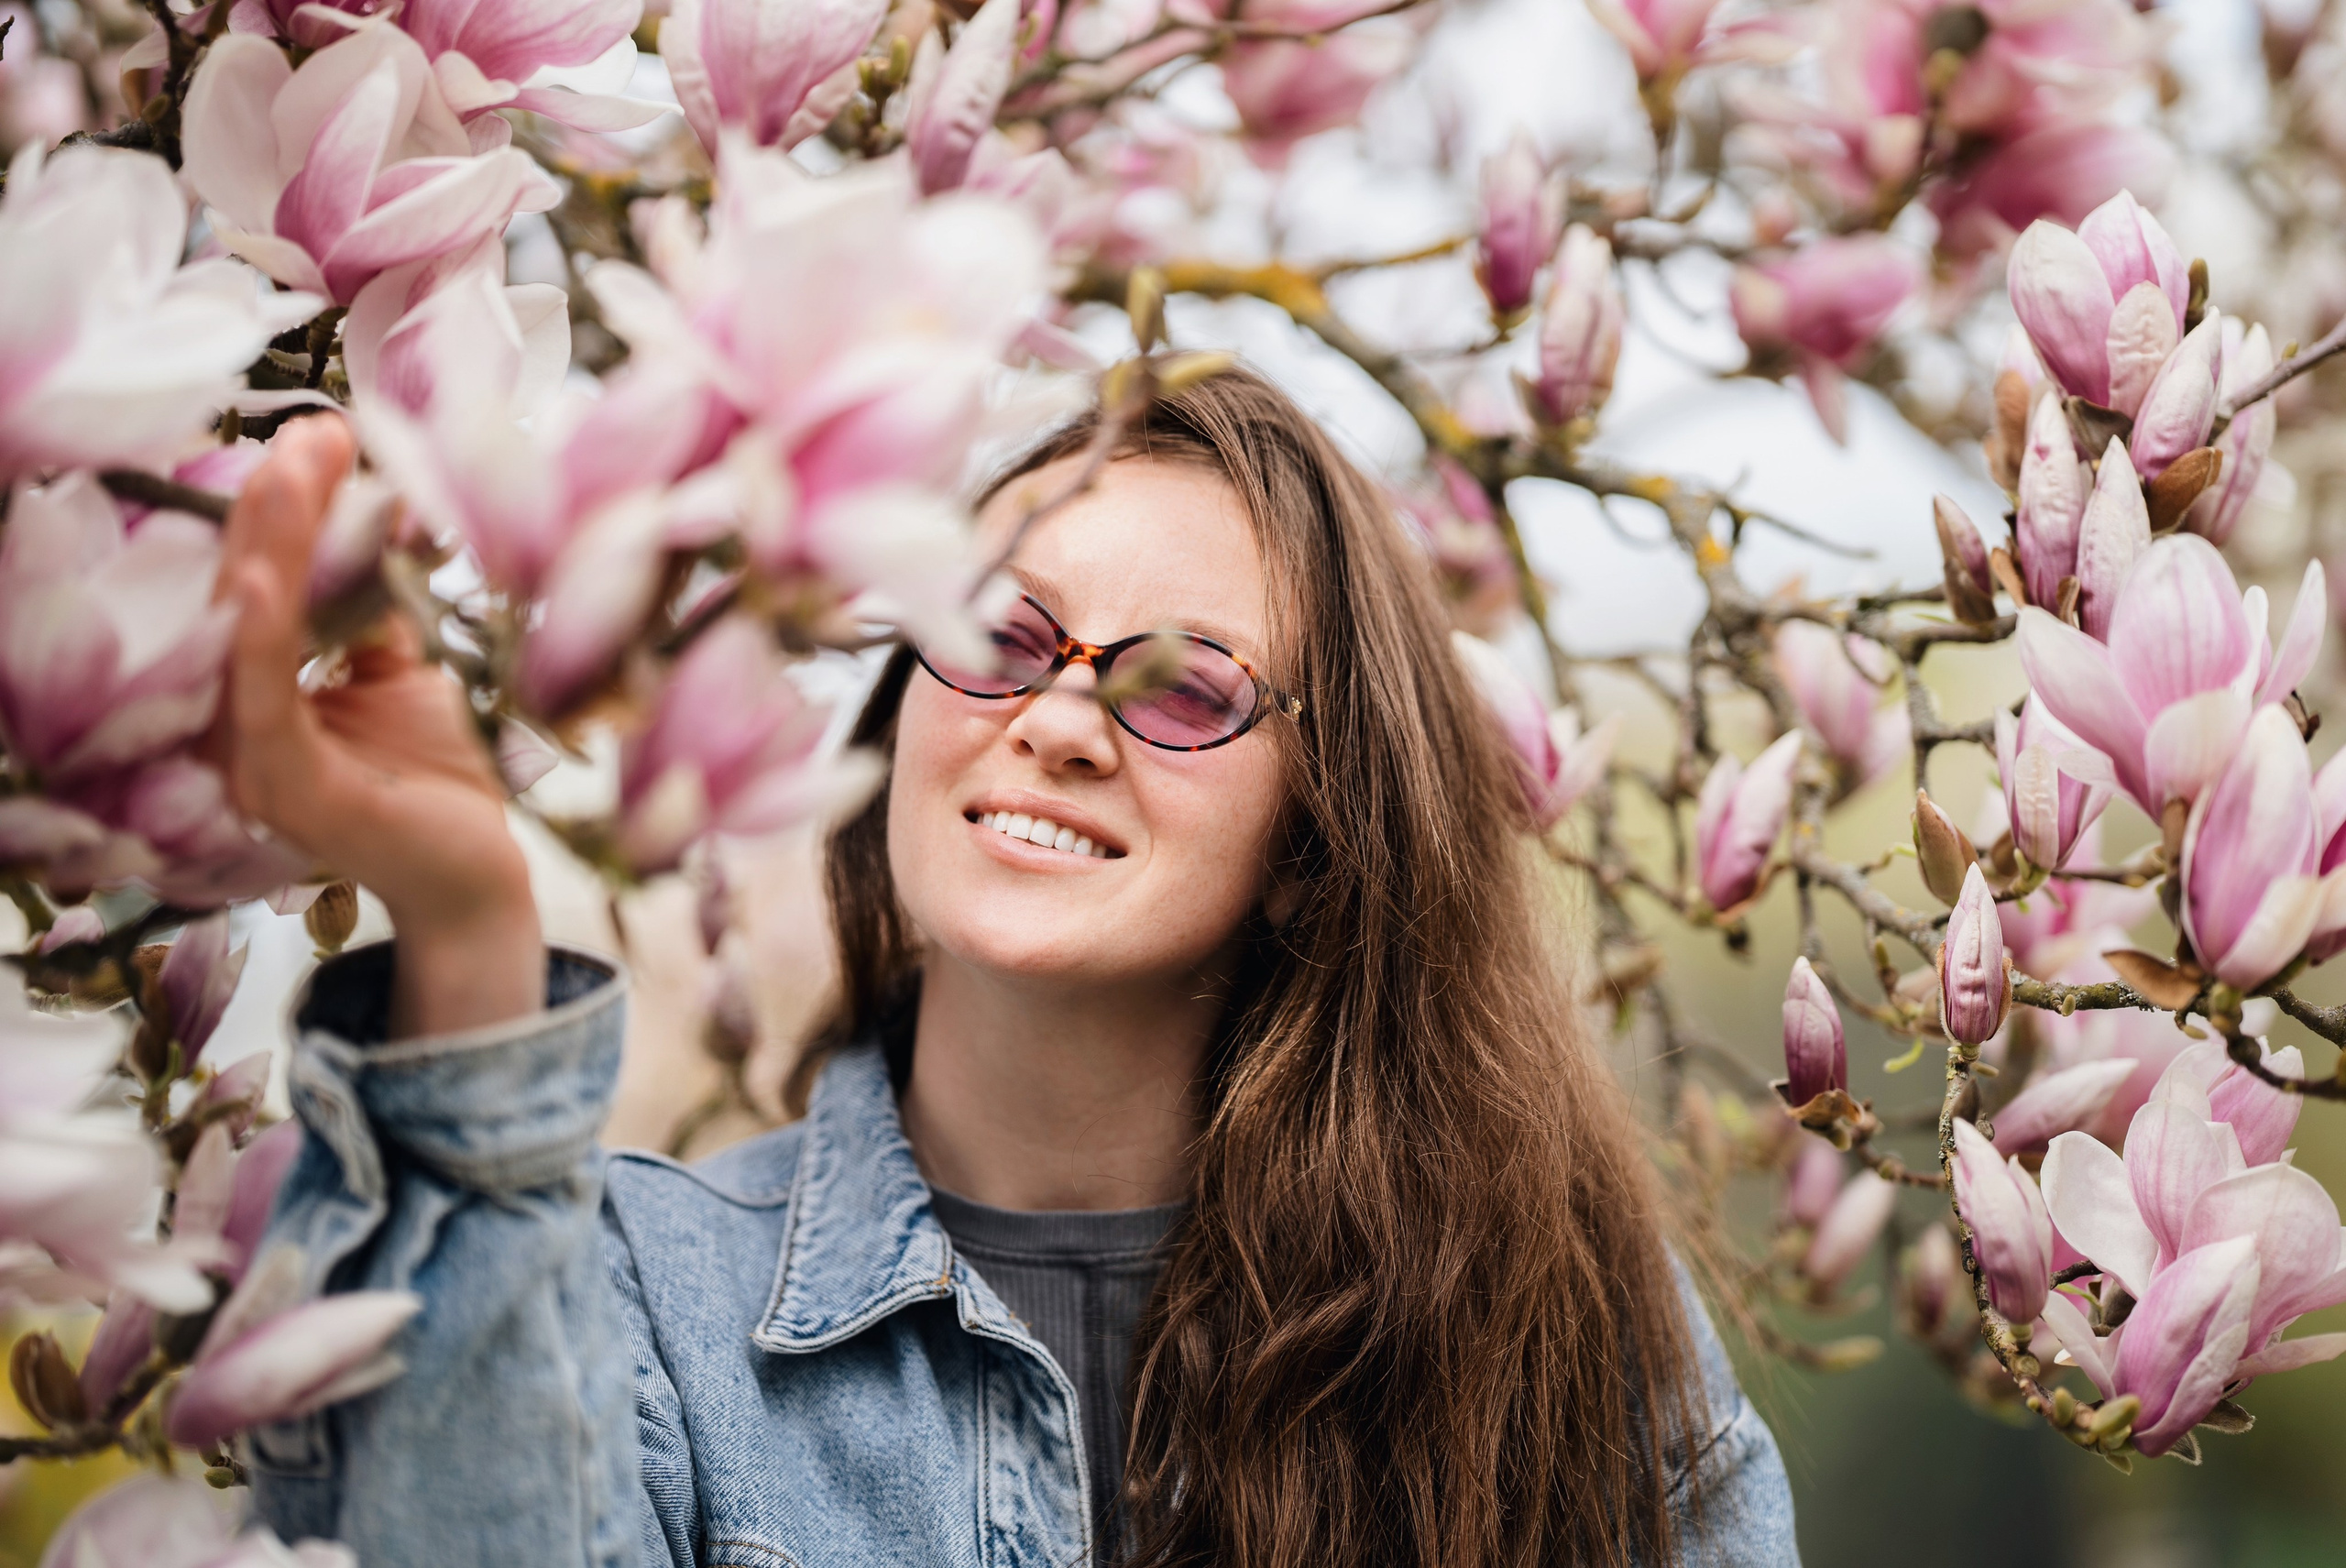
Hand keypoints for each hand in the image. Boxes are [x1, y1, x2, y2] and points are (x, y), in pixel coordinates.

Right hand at [211, 418, 544, 1037]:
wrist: (477, 874)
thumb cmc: (435, 776)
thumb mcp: (401, 673)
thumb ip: (370, 609)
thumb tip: (375, 519)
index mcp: (257, 692)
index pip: (253, 581)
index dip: (281, 506)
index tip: (321, 433)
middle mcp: (237, 723)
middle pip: (238, 595)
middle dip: (273, 507)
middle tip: (310, 430)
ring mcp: (252, 760)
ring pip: (243, 638)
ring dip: (266, 549)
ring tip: (286, 474)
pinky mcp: (287, 791)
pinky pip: (264, 704)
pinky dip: (261, 640)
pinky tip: (265, 584)